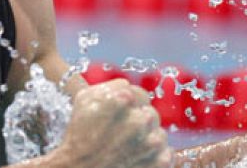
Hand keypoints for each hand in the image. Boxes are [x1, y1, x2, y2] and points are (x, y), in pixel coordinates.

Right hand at [55, 79, 172, 167]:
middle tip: (121, 133)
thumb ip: (110, 86)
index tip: (118, 115)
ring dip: (146, 139)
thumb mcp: (84, 99)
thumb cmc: (79, 135)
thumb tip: (127, 86)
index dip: (128, 105)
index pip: (139, 94)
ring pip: (159, 134)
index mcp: (124, 100)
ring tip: (126, 149)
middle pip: (150, 113)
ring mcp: (152, 143)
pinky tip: (136, 159)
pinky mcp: (160, 163)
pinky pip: (167, 154)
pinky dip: (154, 158)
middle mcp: (140, 120)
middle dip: (137, 121)